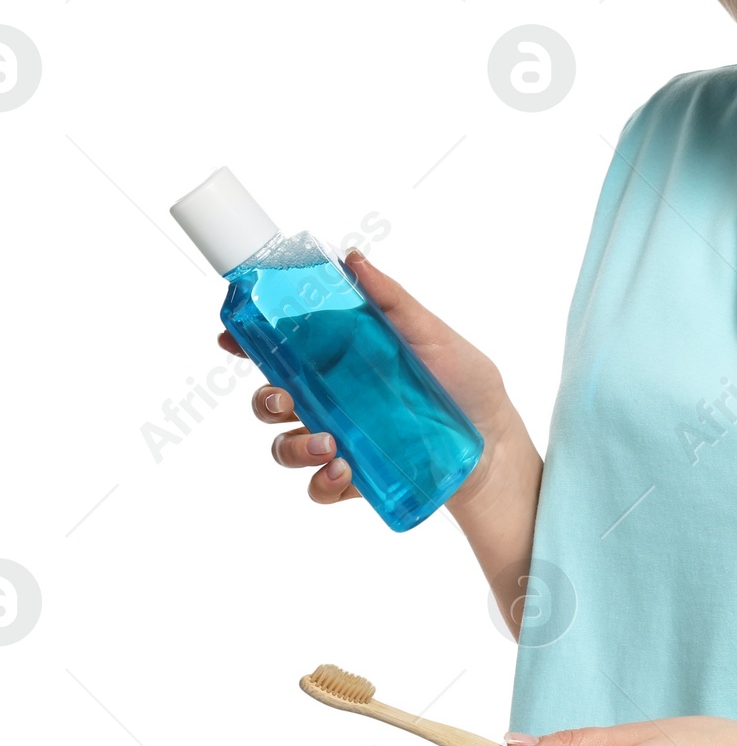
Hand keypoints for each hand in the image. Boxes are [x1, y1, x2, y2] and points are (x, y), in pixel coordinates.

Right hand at [218, 248, 528, 509]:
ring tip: (329, 444)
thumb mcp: (432, 335)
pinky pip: (319, 487)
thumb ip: (390, 301)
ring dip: (293, 447)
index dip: (250, 342)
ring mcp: (340, 442)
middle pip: (271, 400)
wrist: (495, 445)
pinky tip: (343, 472)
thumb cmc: (466, 384)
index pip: (284, 350)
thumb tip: (352, 258)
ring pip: (284, 447)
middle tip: (284, 398)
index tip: (231, 337)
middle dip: (264, 400)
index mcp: (343, 361)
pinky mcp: (356, 480)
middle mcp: (333, 401)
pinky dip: (322, 483)